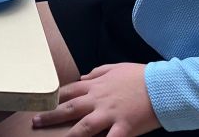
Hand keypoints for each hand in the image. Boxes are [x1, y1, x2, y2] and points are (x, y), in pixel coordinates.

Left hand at [32, 63, 160, 136]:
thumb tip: (82, 78)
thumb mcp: (115, 68)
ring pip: (84, 127)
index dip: (54, 97)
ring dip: (69, 135)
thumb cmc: (140, 76)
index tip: (41, 101)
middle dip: (51, 116)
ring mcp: (110, 114)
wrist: (162, 86)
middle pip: (70, 108)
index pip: (69, 91)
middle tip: (35, 122)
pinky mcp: (124, 127)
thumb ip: (96, 73)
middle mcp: (98, 100)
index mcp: (96, 86)